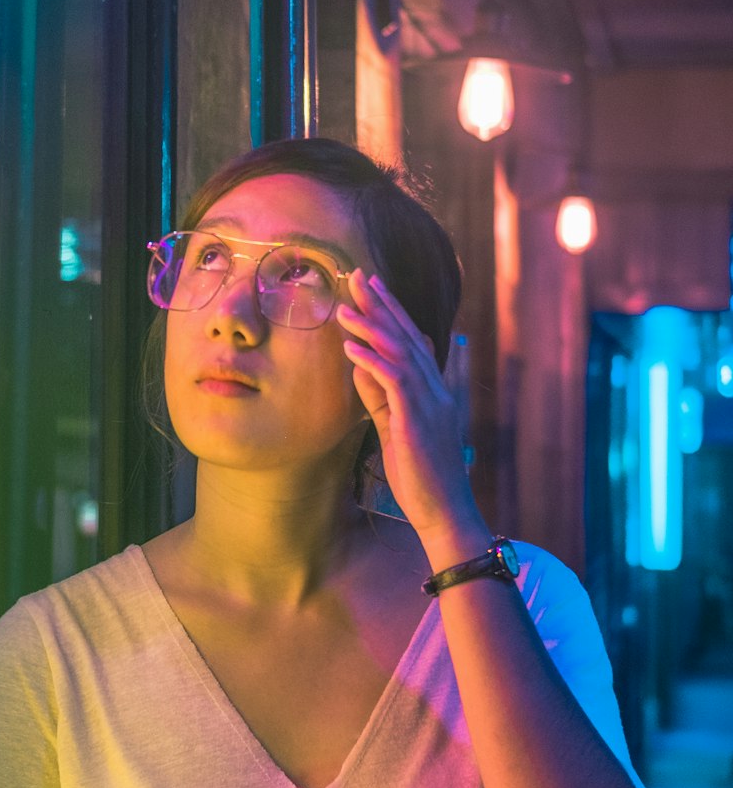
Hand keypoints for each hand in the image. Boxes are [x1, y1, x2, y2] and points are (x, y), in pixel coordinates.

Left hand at [336, 267, 480, 539]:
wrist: (444, 512)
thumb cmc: (420, 476)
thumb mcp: (394, 429)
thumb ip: (379, 397)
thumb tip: (359, 367)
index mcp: (433, 391)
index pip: (412, 341)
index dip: (392, 311)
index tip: (372, 286)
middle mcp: (436, 390)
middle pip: (408, 336)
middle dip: (382, 304)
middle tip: (359, 275)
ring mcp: (430, 403)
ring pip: (401, 352)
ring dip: (371, 327)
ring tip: (344, 307)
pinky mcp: (418, 420)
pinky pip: (395, 380)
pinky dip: (372, 360)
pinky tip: (351, 347)